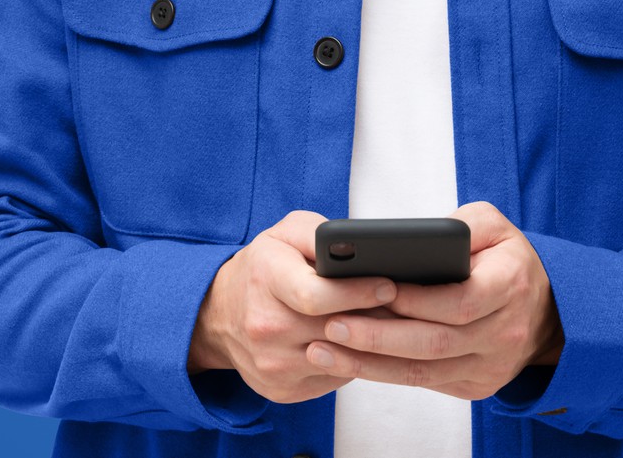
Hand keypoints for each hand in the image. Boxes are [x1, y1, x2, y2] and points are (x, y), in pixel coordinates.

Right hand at [189, 209, 399, 403]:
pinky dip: (353, 361)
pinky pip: (334, 379)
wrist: (219, 315)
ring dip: (369, 342)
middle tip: (403, 304)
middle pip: (335, 329)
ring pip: (341, 358)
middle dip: (374, 316)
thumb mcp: (285, 233)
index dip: (357, 292)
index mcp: (265, 279)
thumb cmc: (263, 268)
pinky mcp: (282, 390)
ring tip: (388, 322)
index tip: (388, 285)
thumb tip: (362, 248)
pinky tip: (361, 343)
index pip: (316, 295)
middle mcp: (264, 327)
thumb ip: (321, 233)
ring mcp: (272, 364)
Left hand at [302, 201, 563, 399]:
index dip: (418, 300)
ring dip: (370, 363)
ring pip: (424, 371)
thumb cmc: (508, 260)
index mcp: (510, 286)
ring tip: (324, 348)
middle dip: (378, 336)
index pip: (460, 301)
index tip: (377, 289)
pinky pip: (425, 383)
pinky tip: (350, 361)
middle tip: (331, 324)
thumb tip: (420, 237)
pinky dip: (385, 374)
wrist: (545, 312)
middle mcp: (504, 333)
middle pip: (435, 342)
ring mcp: (490, 365)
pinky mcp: (476, 385)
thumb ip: (464, 223)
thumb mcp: (496, 227)